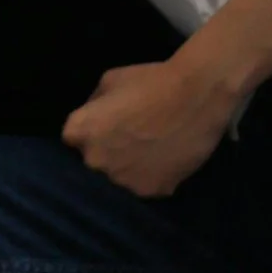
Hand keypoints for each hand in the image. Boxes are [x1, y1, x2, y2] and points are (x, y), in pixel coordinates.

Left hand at [62, 52, 235, 198]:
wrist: (198, 95)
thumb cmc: (152, 81)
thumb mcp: (111, 80)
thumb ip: (93, 104)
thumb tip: (92, 118)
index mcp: (79, 132)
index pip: (73, 140)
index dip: (92, 133)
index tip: (109, 127)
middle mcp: (94, 162)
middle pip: (94, 164)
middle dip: (108, 153)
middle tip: (132, 139)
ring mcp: (121, 181)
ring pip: (119, 179)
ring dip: (129, 168)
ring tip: (152, 151)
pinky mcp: (149, 192)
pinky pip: (145, 187)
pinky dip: (153, 177)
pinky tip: (166, 161)